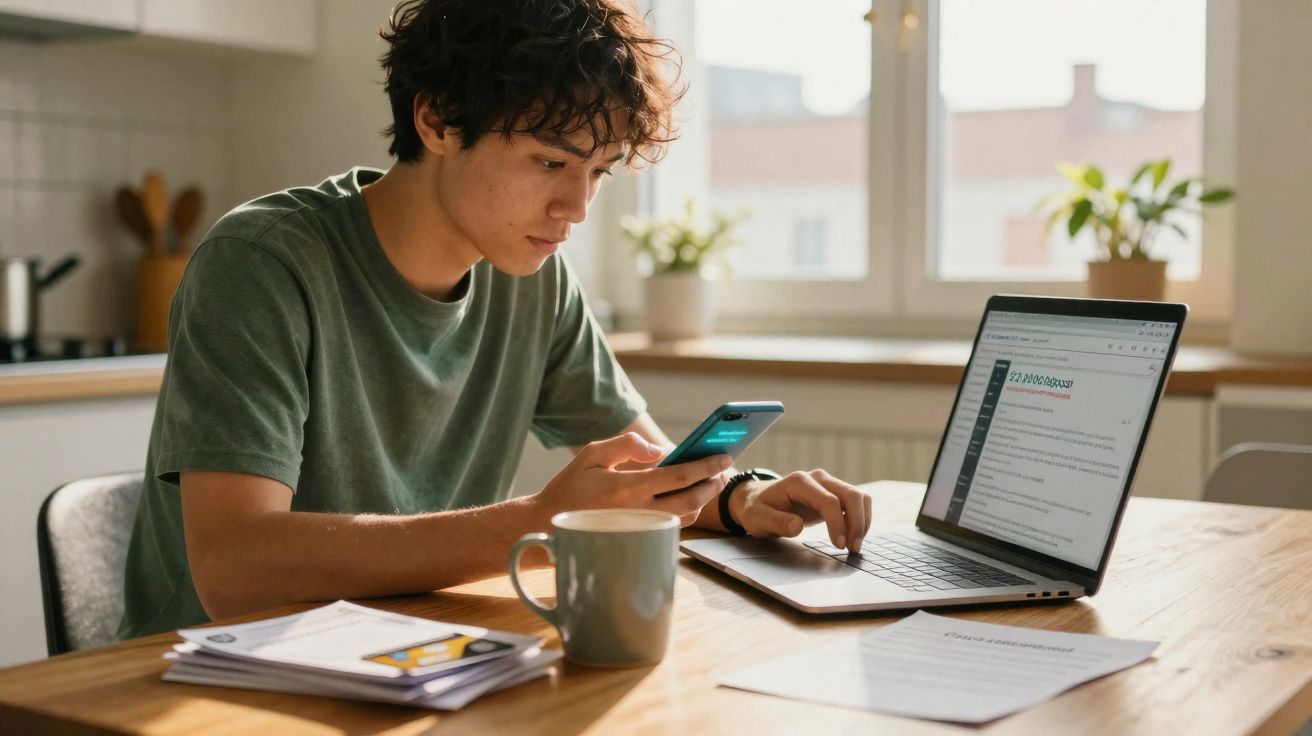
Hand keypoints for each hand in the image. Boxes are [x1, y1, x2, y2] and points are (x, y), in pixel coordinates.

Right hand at [535, 432, 731, 527]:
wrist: (547, 524)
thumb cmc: (570, 486)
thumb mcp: (592, 454)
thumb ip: (626, 444)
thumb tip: (658, 449)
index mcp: (627, 487)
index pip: (679, 476)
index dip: (706, 466)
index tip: (724, 456)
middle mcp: (638, 512)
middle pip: (691, 499)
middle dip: (712, 483)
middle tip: (723, 470)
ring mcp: (640, 530)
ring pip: (685, 516)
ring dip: (703, 499)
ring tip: (710, 482)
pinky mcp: (639, 540)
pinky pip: (672, 528)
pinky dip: (687, 512)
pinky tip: (690, 498)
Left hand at [728, 469, 871, 552]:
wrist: (755, 500)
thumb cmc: (756, 509)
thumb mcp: (757, 518)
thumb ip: (776, 522)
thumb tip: (797, 527)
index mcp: (798, 482)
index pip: (829, 501)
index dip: (838, 523)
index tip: (839, 544)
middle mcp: (817, 478)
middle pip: (851, 495)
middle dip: (857, 522)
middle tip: (853, 548)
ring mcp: (827, 484)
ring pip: (858, 496)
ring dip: (862, 520)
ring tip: (855, 545)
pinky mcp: (833, 493)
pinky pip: (856, 501)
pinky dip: (861, 518)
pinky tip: (853, 536)